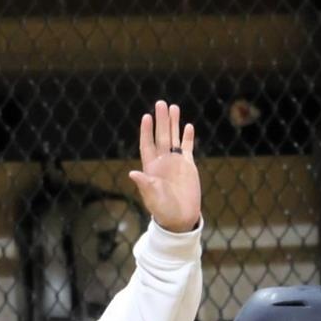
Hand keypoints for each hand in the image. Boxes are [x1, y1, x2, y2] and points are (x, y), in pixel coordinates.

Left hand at [127, 99, 199, 233]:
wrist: (180, 218)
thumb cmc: (163, 210)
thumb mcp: (152, 197)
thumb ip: (144, 184)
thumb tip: (133, 173)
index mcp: (151, 167)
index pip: (147, 145)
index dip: (146, 131)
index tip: (146, 117)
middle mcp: (162, 162)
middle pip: (161, 136)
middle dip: (161, 120)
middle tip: (161, 103)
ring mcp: (175, 162)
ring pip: (174, 138)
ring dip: (173, 123)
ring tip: (173, 107)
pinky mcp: (188, 166)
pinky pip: (187, 148)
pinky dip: (187, 137)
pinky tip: (188, 126)